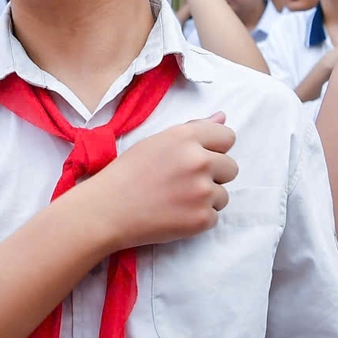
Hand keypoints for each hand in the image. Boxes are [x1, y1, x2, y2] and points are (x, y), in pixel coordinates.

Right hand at [78, 114, 238, 249]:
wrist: (106, 210)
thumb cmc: (126, 173)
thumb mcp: (156, 142)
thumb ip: (193, 129)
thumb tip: (223, 117)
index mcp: (186, 137)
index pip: (228, 137)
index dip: (215, 150)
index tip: (198, 160)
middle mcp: (199, 161)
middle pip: (231, 168)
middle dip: (213, 176)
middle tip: (184, 183)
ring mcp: (202, 191)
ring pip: (223, 195)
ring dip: (206, 200)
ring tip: (176, 201)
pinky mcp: (201, 218)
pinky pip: (214, 217)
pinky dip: (198, 220)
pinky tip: (175, 215)